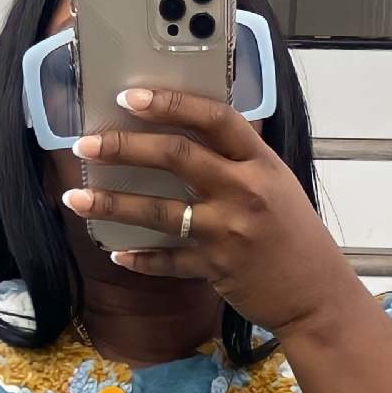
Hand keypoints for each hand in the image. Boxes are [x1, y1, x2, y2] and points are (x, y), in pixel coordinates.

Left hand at [61, 86, 363, 341]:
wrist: (316, 294)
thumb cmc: (294, 237)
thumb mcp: (276, 185)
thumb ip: (237, 162)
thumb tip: (186, 137)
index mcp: (261, 162)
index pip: (213, 118)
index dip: (169, 104)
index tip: (129, 98)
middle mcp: (244, 192)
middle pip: (176, 156)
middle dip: (124, 148)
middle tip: (86, 144)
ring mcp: (229, 231)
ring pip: (159, 211)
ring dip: (112, 203)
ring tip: (76, 197)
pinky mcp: (217, 268)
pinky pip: (168, 261)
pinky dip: (140, 258)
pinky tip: (117, 251)